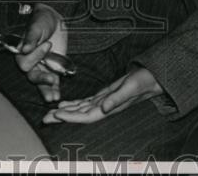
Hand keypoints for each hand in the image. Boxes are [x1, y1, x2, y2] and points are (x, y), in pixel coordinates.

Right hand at [16, 4, 67, 102]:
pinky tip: (58, 96)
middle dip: (41, 79)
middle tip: (51, 79)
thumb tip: (25, 49)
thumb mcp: (36, 26)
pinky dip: (55, 89)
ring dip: (46, 89)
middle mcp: (31, 62)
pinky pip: (53, 82)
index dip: (35, 55)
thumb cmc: (41, 20)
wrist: (54, 20)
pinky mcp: (53, 69)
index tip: (48, 44)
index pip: (25, 61)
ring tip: (53, 98)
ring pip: (41, 82)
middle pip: (32, 75)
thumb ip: (30, 37)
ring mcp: (42, 67)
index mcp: (22, 51)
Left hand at [42, 67, 162, 124]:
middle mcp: (104, 107)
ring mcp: (103, 102)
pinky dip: (73, 104)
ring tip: (48, 113)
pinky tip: (63, 105)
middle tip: (44, 119)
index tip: (57, 114)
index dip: (71, 116)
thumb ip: (118, 98)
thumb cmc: (144, 81)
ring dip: (64, 112)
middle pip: (78, 115)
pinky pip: (85, 103)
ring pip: (79, 109)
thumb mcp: (132, 86)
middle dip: (61, 117)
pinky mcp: (103, 96)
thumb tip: (104, 109)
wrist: (153, 78)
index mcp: (110, 107)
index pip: (86, 115)